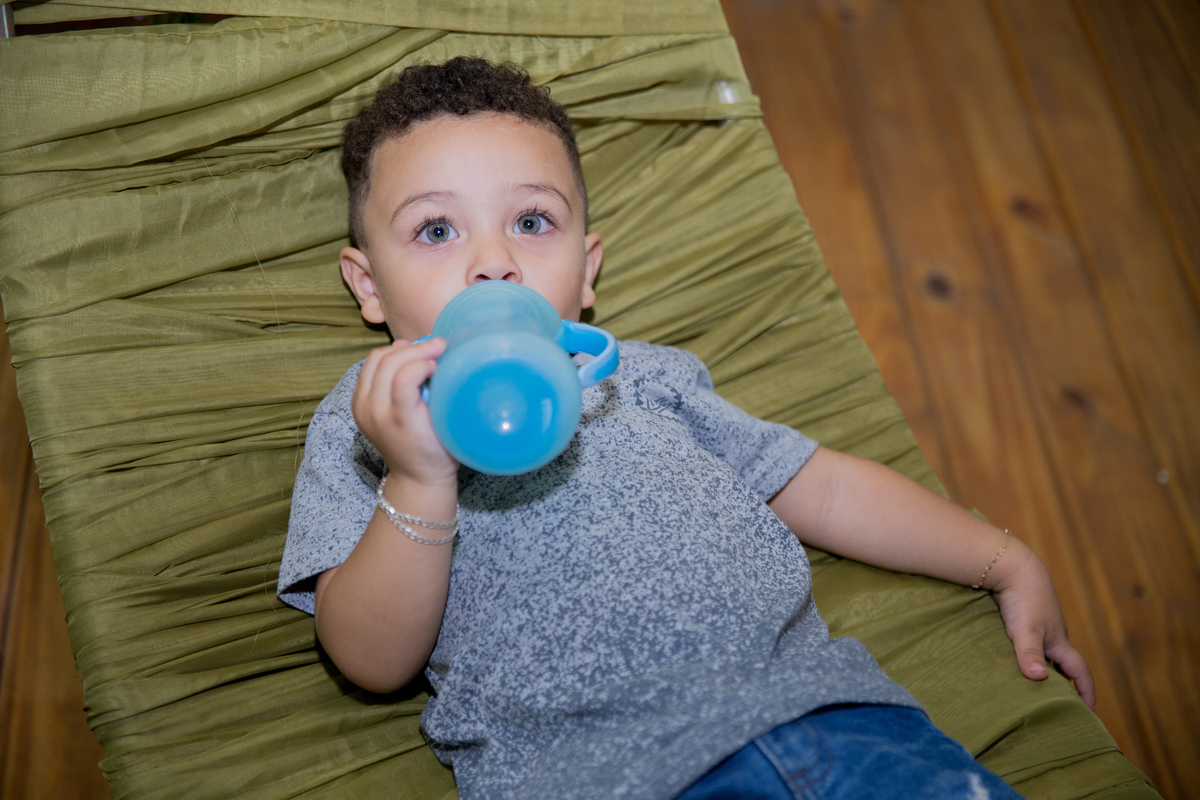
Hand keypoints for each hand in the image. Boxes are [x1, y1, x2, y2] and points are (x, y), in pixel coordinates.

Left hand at [352, 338, 457, 486]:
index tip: (442, 361)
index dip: (425, 361)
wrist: (416, 477)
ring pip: (375, 359)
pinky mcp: (358, 404)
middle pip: (387, 362)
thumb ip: (444, 395)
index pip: (404, 376)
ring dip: (400, 350)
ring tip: (422, 350)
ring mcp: (362, 408)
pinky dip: (388, 358)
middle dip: (415, 349)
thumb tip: (442, 360)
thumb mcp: (448, 427)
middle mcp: (374, 413)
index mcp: (399, 420)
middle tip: (438, 346)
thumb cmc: (440, 452)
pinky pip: (369, 368)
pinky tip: (406, 359)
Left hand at [989, 541, 1095, 709]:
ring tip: (1038, 687)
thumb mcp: (1025, 629)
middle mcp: (1053, 634)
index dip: (1086, 692)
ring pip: (1048, 652)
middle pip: (1065, 665)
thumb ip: (1029, 653)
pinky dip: (1029, 653)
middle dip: (1068, 684)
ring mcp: (1040, 623)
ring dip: (1047, 668)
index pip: (1080, 672)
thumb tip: (1038, 677)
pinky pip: (1031, 640)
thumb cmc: (1021, 599)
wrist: (1012, 565)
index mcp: (1059, 642)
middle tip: (1065, 706)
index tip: (1090, 711)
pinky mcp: (1024, 615)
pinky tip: (1016, 658)